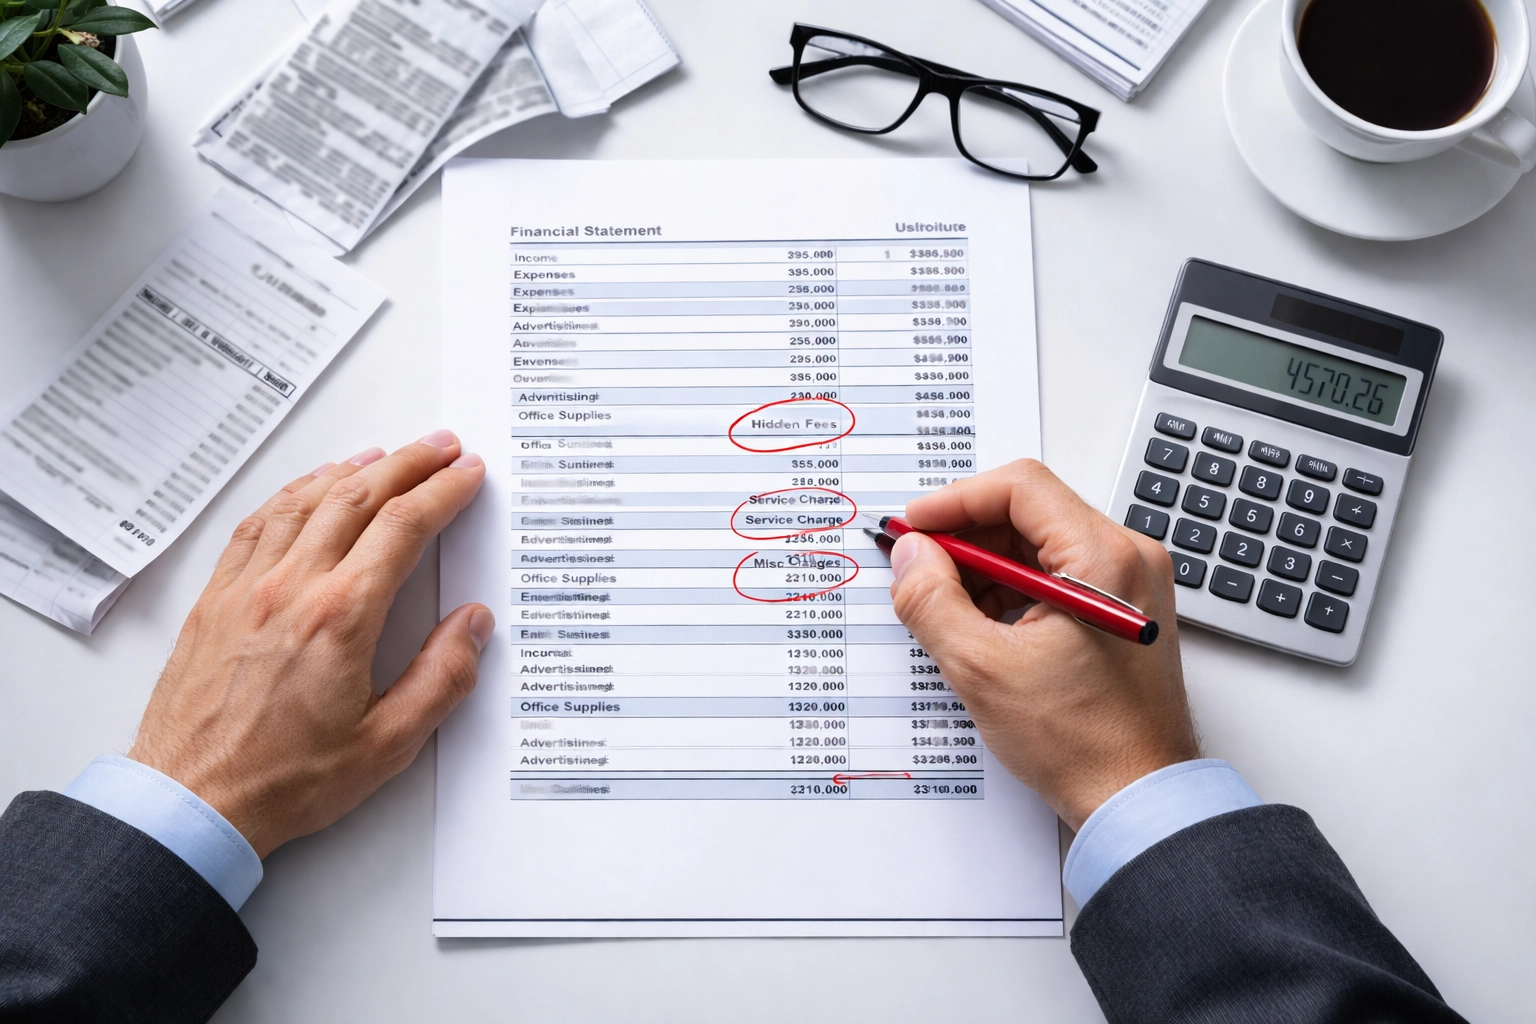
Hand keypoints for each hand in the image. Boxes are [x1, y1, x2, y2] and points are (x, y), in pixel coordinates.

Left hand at [127, 431, 490, 857]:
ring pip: (306, 501)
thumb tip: (473, 626)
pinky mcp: (215, 601)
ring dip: (353, 470)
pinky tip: (309, 488)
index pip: (403, 528)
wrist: (192, 803)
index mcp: (341, 618)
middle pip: (358, 497)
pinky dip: (292, 494)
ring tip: (387, 454)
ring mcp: (246, 588)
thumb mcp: (386, 746)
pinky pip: (256, 525)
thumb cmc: (284, 782)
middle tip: (442, 447)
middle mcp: (291, 588)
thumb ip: (440, 679)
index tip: (468, 475)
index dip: (443, 492)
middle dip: (409, 463)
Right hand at [888, 459, 1197, 829]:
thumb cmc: (1083, 743)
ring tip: (947, 609)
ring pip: (1039, 545)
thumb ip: (933, 601)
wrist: (1139, 798)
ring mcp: (1129, 586)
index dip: (955, 500)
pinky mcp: (1121, 612)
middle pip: (1029, 512)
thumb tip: (910, 555)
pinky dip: (1011, 590)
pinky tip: (982, 627)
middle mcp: (1127, 559)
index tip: (914, 527)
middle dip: (965, 537)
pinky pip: (1056, 576)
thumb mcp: (983, 669)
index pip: (1020, 488)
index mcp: (1104, 559)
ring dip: (985, 566)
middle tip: (918, 568)